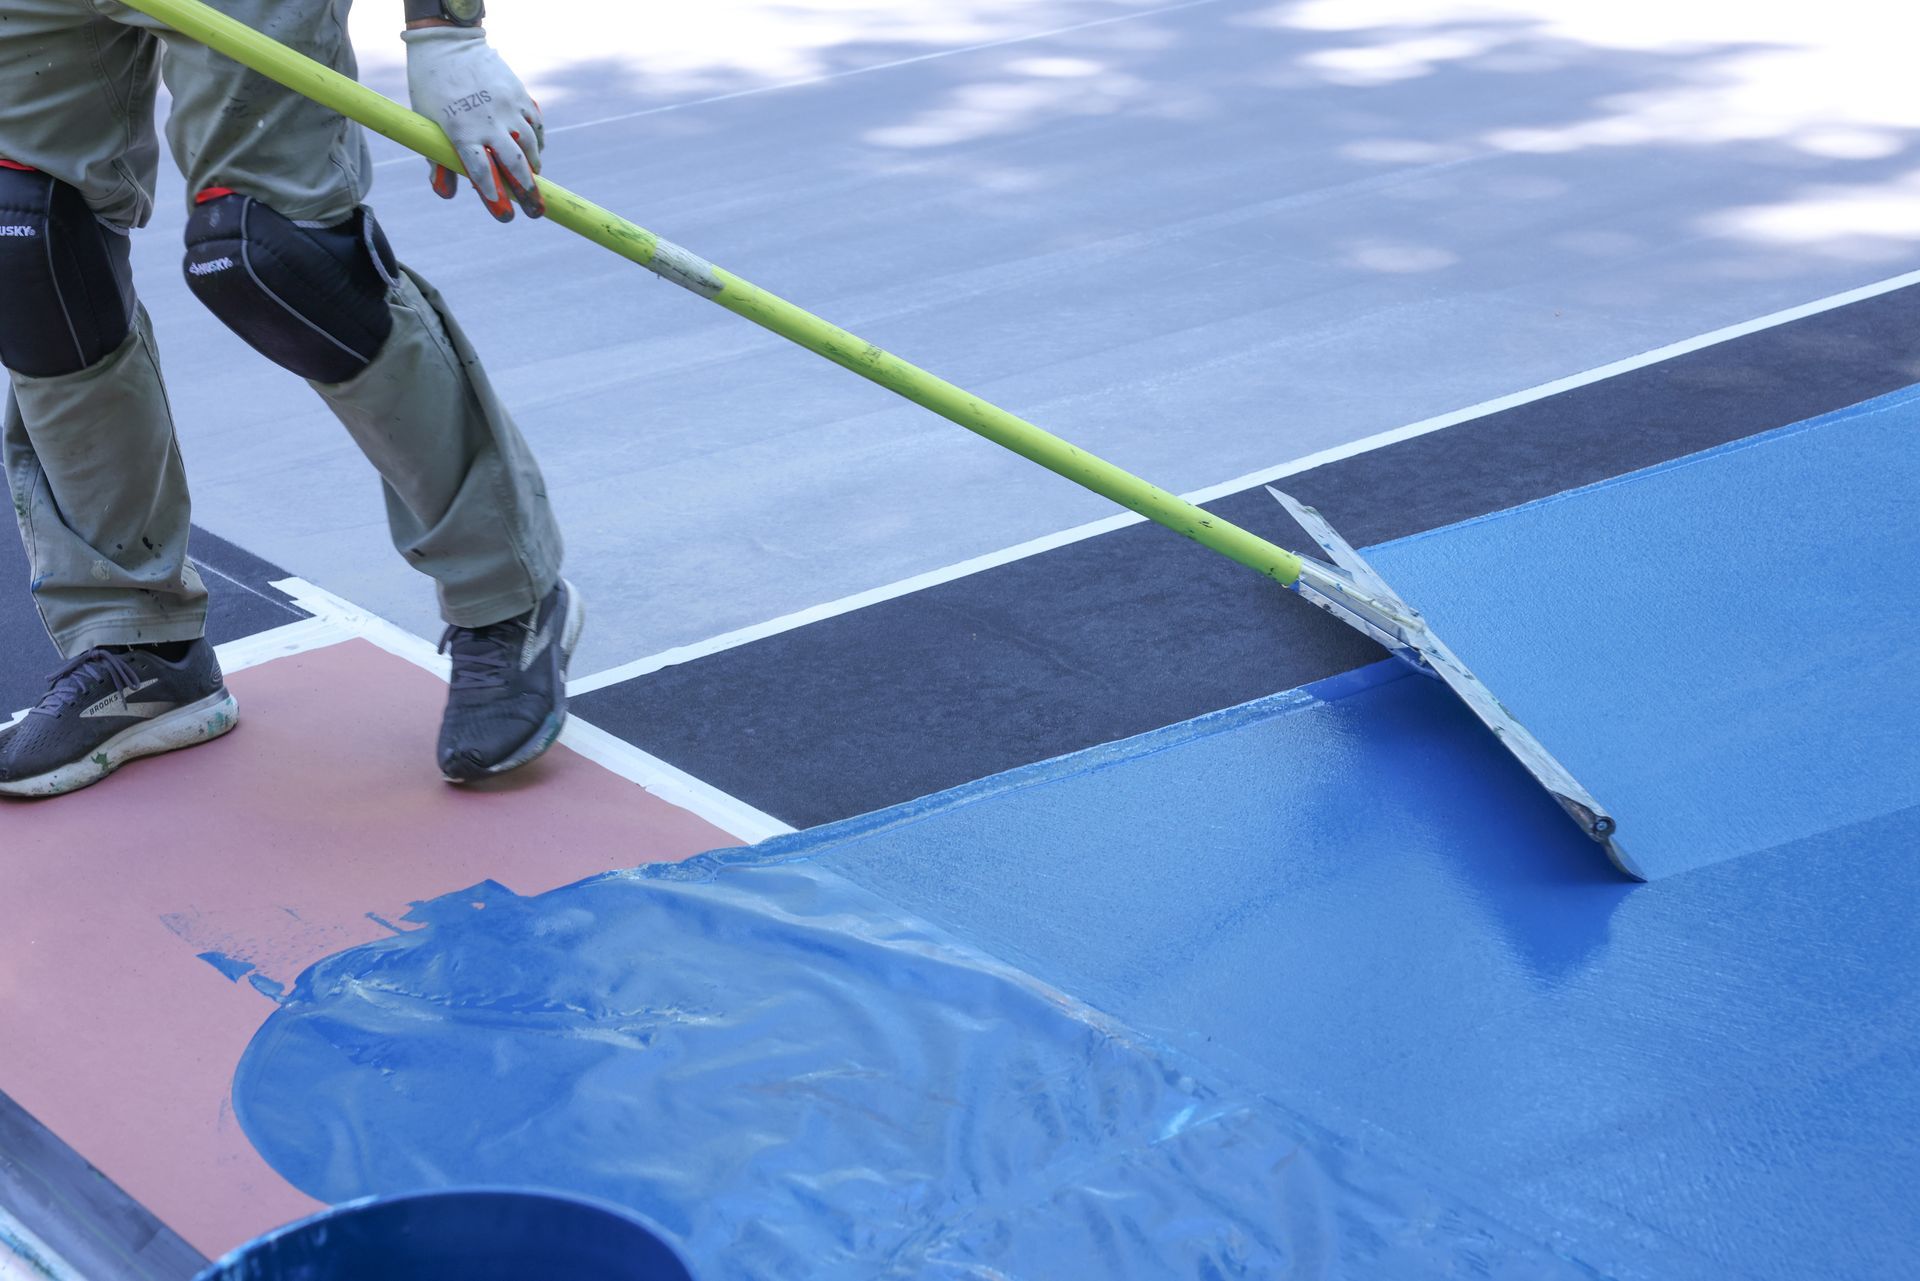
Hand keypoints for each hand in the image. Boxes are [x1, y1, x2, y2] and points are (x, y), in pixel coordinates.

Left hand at [402, 25, 545, 220]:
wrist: (448, 45)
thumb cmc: (432, 88)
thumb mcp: (428, 123)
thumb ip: (438, 159)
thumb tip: (446, 193)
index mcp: (461, 130)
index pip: (481, 170)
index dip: (494, 194)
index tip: (505, 214)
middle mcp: (488, 121)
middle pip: (515, 164)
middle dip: (528, 191)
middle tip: (536, 210)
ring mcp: (508, 107)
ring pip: (531, 145)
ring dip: (534, 166)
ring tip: (533, 177)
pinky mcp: (519, 95)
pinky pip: (536, 125)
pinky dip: (538, 141)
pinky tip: (535, 149)